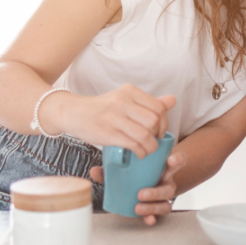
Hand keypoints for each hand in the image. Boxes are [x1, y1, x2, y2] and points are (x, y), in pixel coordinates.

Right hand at [43, 85, 175, 158]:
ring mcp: (113, 117)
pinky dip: (140, 152)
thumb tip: (172, 100)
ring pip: (145, 134)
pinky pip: (132, 144)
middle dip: (158, 135)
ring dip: (150, 147)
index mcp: (129, 91)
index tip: (160, 131)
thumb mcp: (125, 99)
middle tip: (153, 141)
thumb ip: (148, 102)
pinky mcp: (106, 133)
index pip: (159, 107)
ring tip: (147, 150)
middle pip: (154, 121)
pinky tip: (138, 153)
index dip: (164, 122)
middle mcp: (122, 101)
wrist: (72, 112)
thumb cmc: (103, 108)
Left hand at [90, 150, 186, 225]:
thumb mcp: (127, 167)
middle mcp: (167, 180)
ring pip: (166, 201)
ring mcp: (164, 194)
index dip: (177, 160)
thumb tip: (95, 171)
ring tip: (138, 208)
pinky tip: (147, 220)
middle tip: (141, 193)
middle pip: (170, 186)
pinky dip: (152, 216)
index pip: (177, 160)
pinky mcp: (159, 206)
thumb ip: (112, 169)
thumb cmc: (137, 172)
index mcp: (162, 166)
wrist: (144, 182)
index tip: (170, 161)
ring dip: (153, 206)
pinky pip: (159, 213)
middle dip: (157, 191)